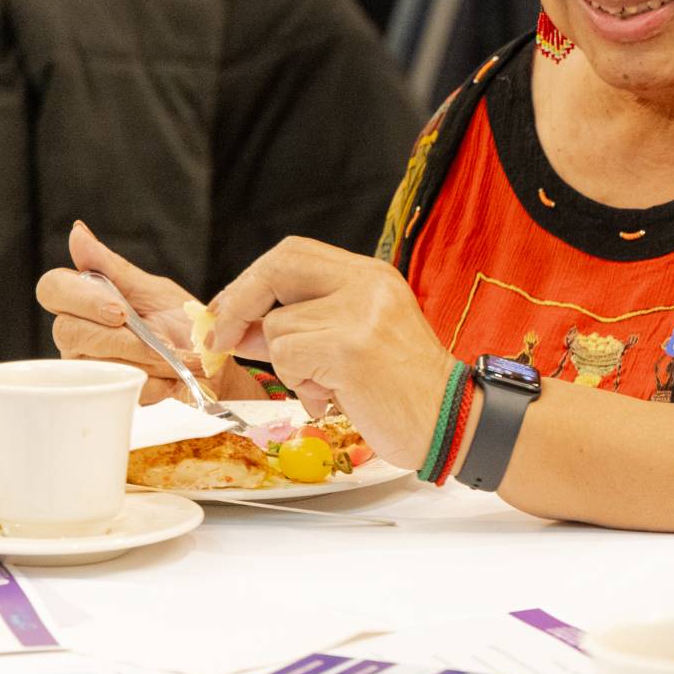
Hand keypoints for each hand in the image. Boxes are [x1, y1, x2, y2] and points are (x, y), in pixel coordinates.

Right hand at [36, 222, 268, 403]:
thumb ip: (112, 267)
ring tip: (174, 356)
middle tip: (160, 342)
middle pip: (69, 332)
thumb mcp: (152, 290)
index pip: (52, 288)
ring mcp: (86, 366)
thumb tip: (77, 231)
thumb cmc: (180, 322)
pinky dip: (154, 381)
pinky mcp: (104, 393)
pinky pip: (119, 388)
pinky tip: (170, 376)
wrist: (210, 362)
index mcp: (85, 300)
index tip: (120, 311)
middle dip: (124, 340)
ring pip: (97, 363)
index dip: (80, 299)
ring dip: (147, 360)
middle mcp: (77, 332)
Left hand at [210, 237, 457, 469]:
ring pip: (277, 327)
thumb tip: (234, 327)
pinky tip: (331, 396)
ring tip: (326, 385)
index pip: (294, 253)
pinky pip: (287, 356)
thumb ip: (296, 329)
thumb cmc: (403, 389)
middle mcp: (367, 283)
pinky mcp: (349, 347)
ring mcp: (359, 313)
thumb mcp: (351, 343)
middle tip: (221, 338)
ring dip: (288, 365)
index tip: (227, 311)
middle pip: (277, 268)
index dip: (251, 279)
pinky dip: (298, 383)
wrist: (452, 420)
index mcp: (371, 276)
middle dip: (239, 302)